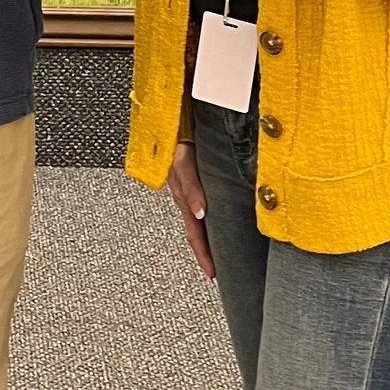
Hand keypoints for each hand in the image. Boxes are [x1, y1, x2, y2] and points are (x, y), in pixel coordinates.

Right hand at [169, 141, 215, 281]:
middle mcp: (185, 195)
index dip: (203, 255)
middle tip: (216, 270)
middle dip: (205, 252)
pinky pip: (198, 203)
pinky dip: (206, 216)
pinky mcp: (191, 177)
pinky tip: (214, 217)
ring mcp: (187, 187)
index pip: (194, 234)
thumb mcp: (182, 162)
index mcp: (182, 196)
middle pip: (195, 231)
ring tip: (218, 251)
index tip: (213, 274)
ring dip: (206, 236)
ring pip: (196, 219)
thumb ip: (190, 186)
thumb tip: (199, 212)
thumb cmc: (175, 135)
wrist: (170, 115)